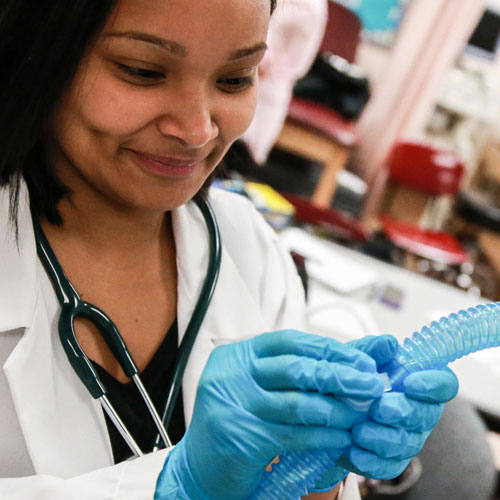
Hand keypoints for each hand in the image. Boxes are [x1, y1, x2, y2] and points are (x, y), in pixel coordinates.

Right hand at [155, 330, 384, 499]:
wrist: (200, 467)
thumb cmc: (237, 421)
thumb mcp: (256, 387)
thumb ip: (290, 374)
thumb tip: (343, 365)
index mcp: (237, 355)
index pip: (289, 342)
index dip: (327, 349)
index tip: (359, 361)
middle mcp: (232, 373)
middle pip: (296, 368)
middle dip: (340, 376)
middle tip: (371, 385)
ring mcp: (234, 404)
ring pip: (297, 402)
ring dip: (336, 409)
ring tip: (360, 413)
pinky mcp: (242, 437)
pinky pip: (293, 434)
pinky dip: (323, 435)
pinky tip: (342, 437)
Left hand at [340, 344, 458, 479]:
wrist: (328, 404)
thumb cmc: (351, 377)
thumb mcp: (356, 357)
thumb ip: (372, 349)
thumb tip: (389, 344)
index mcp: (417, 382)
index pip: (444, 383)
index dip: (433, 385)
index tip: (410, 382)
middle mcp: (419, 412)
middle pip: (426, 416)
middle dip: (403, 412)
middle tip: (379, 408)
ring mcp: (407, 438)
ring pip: (407, 443)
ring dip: (384, 438)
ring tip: (359, 431)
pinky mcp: (390, 460)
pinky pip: (389, 466)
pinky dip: (371, 461)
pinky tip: (354, 451)